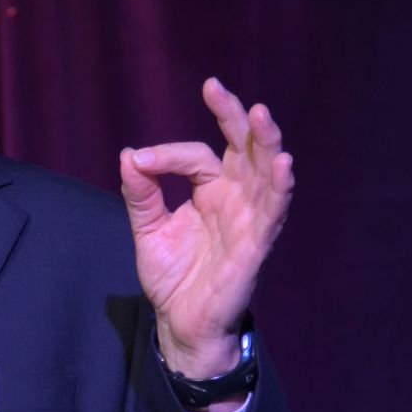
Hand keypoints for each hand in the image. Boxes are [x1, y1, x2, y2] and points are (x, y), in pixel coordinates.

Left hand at [119, 78, 293, 382]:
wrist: (180, 322)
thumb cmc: (173, 275)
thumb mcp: (147, 228)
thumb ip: (140, 194)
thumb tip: (128, 155)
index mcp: (211, 191)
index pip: (197, 156)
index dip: (166, 154)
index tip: (139, 161)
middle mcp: (235, 200)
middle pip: (244, 149)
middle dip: (234, 117)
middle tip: (215, 88)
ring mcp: (249, 221)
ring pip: (266, 174)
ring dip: (266, 143)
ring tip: (261, 115)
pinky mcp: (256, 247)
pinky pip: (272, 214)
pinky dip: (280, 188)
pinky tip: (283, 165)